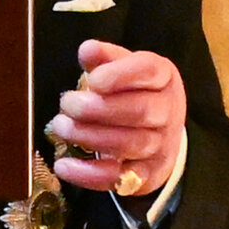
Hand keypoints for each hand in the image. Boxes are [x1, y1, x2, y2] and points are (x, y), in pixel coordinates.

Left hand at [49, 40, 186, 196]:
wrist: (159, 134)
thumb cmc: (132, 94)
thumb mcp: (122, 69)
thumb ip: (104, 59)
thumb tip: (87, 50)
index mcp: (163, 78)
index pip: (149, 71)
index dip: (121, 75)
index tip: (93, 80)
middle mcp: (168, 111)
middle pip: (140, 111)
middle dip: (98, 109)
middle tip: (67, 104)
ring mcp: (161, 146)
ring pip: (130, 144)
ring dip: (90, 137)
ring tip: (61, 127)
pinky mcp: (147, 175)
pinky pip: (120, 178)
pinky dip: (89, 174)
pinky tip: (64, 166)